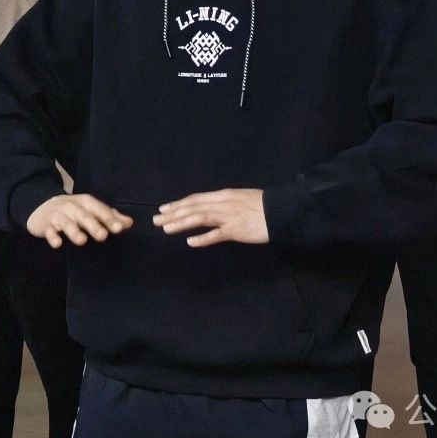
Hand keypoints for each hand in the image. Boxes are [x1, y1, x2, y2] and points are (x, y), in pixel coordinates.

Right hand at [27, 194, 133, 248]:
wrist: (42, 206)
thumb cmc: (73, 210)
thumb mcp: (90, 209)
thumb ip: (109, 216)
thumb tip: (129, 222)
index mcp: (85, 202)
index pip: (99, 209)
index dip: (109, 219)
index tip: (119, 228)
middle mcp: (72, 206)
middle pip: (84, 215)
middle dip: (93, 225)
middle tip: (103, 236)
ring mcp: (58, 215)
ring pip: (66, 222)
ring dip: (74, 231)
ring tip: (82, 241)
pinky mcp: (46, 224)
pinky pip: (49, 230)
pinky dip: (52, 236)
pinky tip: (57, 244)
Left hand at [153, 189, 268, 246]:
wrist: (280, 211)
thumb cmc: (262, 206)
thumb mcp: (240, 198)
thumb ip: (225, 203)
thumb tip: (211, 207)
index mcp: (223, 195)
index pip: (196, 199)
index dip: (178, 204)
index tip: (164, 208)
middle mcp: (222, 204)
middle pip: (193, 207)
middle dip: (173, 213)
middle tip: (156, 220)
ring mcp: (228, 217)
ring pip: (199, 218)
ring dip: (181, 223)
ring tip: (166, 229)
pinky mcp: (236, 230)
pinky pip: (216, 234)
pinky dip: (202, 238)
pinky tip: (190, 242)